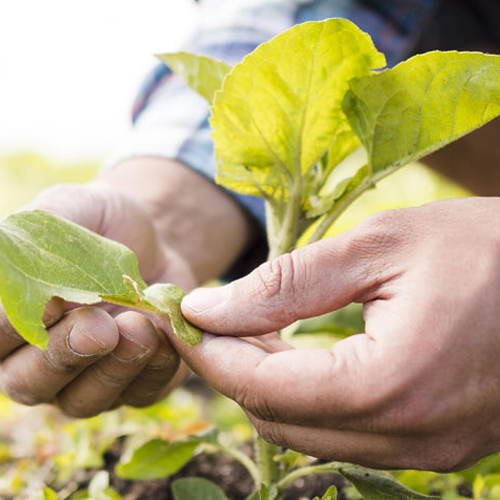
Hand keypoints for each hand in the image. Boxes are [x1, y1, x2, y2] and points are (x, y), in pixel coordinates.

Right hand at [0, 181, 192, 416]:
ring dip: (112, 369)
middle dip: (66, 355)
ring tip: (139, 327)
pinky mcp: (136, 384)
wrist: (156, 242)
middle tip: (100, 327)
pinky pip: (139, 394)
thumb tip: (6, 266)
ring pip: (84, 400)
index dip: (13, 327)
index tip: (50, 302)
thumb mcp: (70, 209)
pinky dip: (153, 369)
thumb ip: (35, 237)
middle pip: (30, 383)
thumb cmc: (102, 225)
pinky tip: (164, 337)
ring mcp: (88, 379)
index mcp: (11, 322)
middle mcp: (40, 360)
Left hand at [177, 197, 499, 471]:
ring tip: (249, 330)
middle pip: (279, 419)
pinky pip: (347, 431)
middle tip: (211, 319)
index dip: (212, 353)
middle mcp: (410, 435)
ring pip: (309, 432)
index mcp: (391, 384)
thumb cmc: (486, 247)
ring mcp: (428, 448)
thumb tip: (208, 308)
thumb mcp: (378, 246)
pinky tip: (299, 353)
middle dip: (233, 370)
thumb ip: (286, 284)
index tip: (182, 317)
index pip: (263, 388)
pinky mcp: (438, 442)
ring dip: (268, 384)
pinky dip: (309, 396)